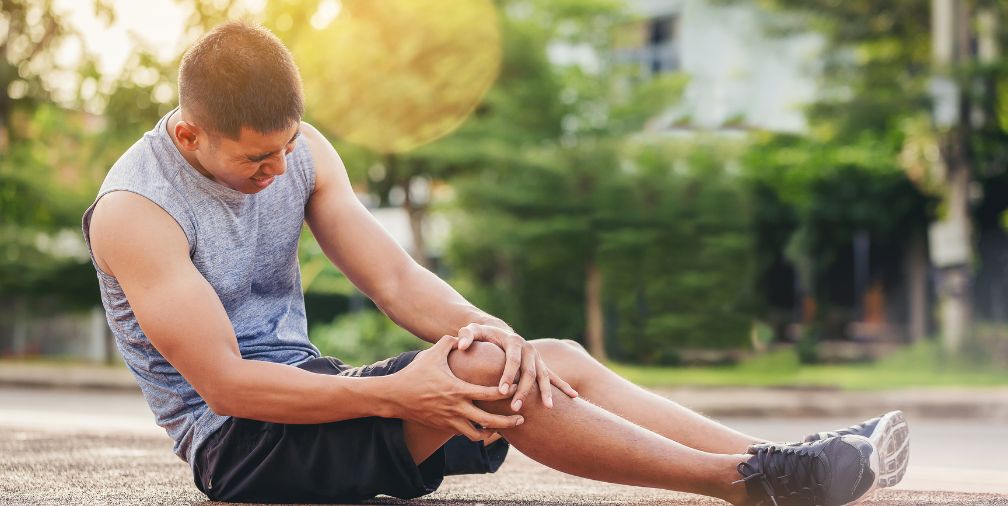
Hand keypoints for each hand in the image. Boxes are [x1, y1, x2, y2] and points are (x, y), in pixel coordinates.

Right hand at [390, 336, 524, 440]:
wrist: (395, 397)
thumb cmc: (416, 373)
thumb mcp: (434, 354)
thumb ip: (451, 341)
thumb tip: (465, 334)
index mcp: (458, 390)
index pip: (489, 393)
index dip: (506, 391)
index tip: (518, 386)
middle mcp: (457, 408)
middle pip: (490, 421)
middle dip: (508, 421)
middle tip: (523, 417)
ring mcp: (451, 421)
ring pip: (479, 435)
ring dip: (495, 432)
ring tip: (506, 428)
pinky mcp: (445, 428)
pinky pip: (467, 435)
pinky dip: (479, 434)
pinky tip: (487, 429)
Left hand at [456, 323, 577, 411]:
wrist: (500, 332)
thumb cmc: (483, 335)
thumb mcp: (473, 331)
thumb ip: (466, 336)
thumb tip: (462, 345)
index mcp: (514, 341)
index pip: (511, 360)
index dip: (508, 375)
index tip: (502, 390)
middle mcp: (529, 349)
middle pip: (529, 372)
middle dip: (523, 390)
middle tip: (515, 407)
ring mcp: (537, 358)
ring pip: (544, 377)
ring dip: (545, 392)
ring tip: (547, 408)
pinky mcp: (541, 365)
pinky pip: (554, 377)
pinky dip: (564, 387)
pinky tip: (574, 397)